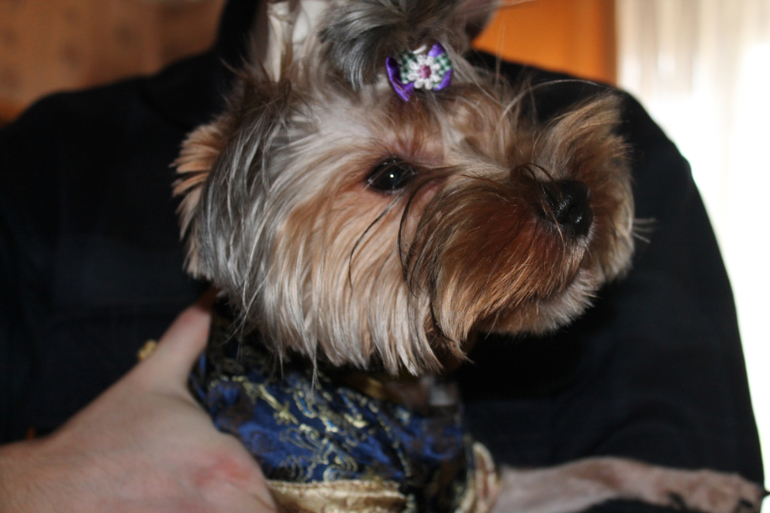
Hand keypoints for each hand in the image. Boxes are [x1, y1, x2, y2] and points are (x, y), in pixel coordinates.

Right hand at [0, 294, 276, 512]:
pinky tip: (198, 502)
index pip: (293, 483)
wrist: (52, 489)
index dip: (293, 479)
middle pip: (273, 506)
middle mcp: (226, 504)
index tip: (286, 466)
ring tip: (231, 491)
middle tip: (266, 481)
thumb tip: (216, 294)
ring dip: (250, 505)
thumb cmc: (103, 439)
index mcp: (231, 464)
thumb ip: (193, 333)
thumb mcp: (154, 378)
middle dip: (271, 496)